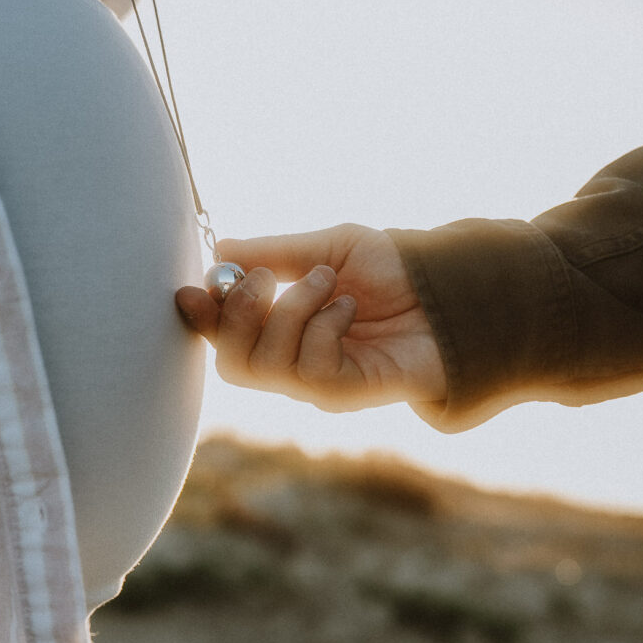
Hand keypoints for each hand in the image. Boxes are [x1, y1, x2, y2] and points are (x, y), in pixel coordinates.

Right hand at [174, 224, 446, 410]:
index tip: (190, 291)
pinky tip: (350, 308)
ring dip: (289, 310)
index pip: (223, 338)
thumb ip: (275, 254)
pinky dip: (322, 326)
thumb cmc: (396, 271)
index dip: (201, 319)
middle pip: (231, 365)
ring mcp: (318, 384)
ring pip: (264, 365)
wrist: (452, 290)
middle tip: (267, 278)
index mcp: (282, 330)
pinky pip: (308, 369)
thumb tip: (221, 254)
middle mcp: (293, 363)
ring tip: (326, 282)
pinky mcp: (345, 394)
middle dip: (237, 316)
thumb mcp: (329, 248)